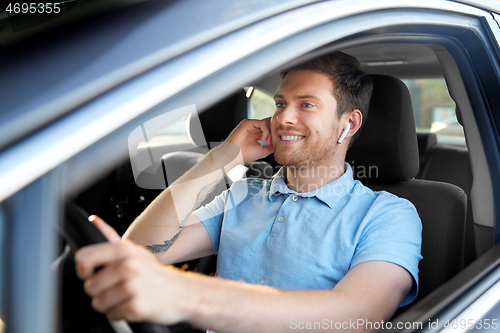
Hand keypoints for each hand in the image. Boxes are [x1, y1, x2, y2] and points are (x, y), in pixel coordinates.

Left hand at [75, 216, 190, 323]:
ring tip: (125, 297)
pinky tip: (131, 305)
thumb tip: (93, 221)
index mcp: (124, 250)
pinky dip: (119, 314)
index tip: (92, 274)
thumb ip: (111, 237)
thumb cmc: (154, 274)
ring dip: (109, 304)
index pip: (85, 258)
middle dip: (100, 292)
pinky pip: (112, 314)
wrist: (181, 292)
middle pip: (90, 286)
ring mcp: (132, 286)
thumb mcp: (135, 251)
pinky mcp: (136, 306)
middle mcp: (128, 266)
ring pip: (98, 303)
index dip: (83, 270)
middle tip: (117, 288)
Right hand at [224, 118, 273, 162]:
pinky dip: (266, 131)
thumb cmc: (245, 154)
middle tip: (272, 142)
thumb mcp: (264, 150)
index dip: (274, 135)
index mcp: (258, 134)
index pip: (270, 129)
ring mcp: (251, 125)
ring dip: (270, 132)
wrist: (234, 155)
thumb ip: (272, 144)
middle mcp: (255, 129)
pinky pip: (262, 122)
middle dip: (273, 132)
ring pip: (267, 122)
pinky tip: (263, 139)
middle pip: (270, 124)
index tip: (275, 144)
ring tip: (267, 141)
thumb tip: (280, 141)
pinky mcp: (248, 122)